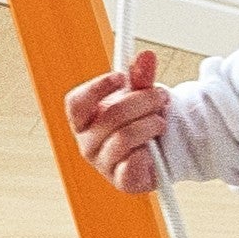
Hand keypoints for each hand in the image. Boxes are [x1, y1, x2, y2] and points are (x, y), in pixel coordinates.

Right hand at [67, 47, 177, 195]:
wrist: (161, 151)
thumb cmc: (141, 120)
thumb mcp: (140, 95)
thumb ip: (141, 77)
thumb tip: (146, 56)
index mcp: (84, 120)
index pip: (76, 103)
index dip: (96, 88)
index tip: (121, 77)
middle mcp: (87, 142)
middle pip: (109, 116)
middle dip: (142, 101)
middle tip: (161, 96)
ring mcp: (103, 163)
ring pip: (124, 137)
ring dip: (150, 124)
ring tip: (161, 122)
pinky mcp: (121, 181)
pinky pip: (133, 164)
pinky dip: (149, 152)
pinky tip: (154, 148)